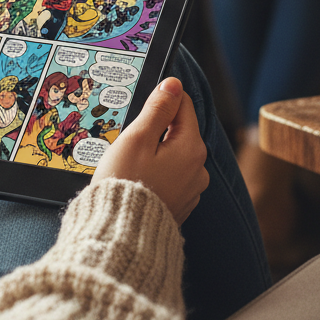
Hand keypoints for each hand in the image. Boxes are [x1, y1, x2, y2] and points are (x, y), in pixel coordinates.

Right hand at [93, 77, 208, 224]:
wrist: (120, 235)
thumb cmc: (125, 184)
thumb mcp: (138, 138)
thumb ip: (158, 108)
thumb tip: (173, 84)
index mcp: (192, 148)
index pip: (183, 105)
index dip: (160, 100)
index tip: (140, 109)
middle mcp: (198, 169)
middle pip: (179, 131)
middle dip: (155, 130)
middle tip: (129, 143)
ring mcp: (191, 190)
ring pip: (173, 155)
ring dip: (154, 153)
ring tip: (129, 165)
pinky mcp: (179, 204)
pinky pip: (169, 177)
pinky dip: (155, 174)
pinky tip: (136, 181)